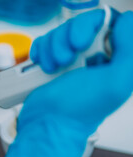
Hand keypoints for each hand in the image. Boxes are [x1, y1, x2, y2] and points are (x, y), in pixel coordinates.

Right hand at [0, 10, 132, 156]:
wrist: (46, 124)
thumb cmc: (78, 110)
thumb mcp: (116, 82)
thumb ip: (129, 51)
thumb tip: (123, 24)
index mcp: (113, 61)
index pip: (105, 24)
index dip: (89, 28)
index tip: (81, 44)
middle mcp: (92, 59)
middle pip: (78, 25)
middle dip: (66, 39)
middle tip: (65, 59)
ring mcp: (70, 62)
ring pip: (59, 34)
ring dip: (51, 49)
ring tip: (53, 68)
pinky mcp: (50, 65)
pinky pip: (43, 44)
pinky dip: (40, 52)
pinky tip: (44, 66)